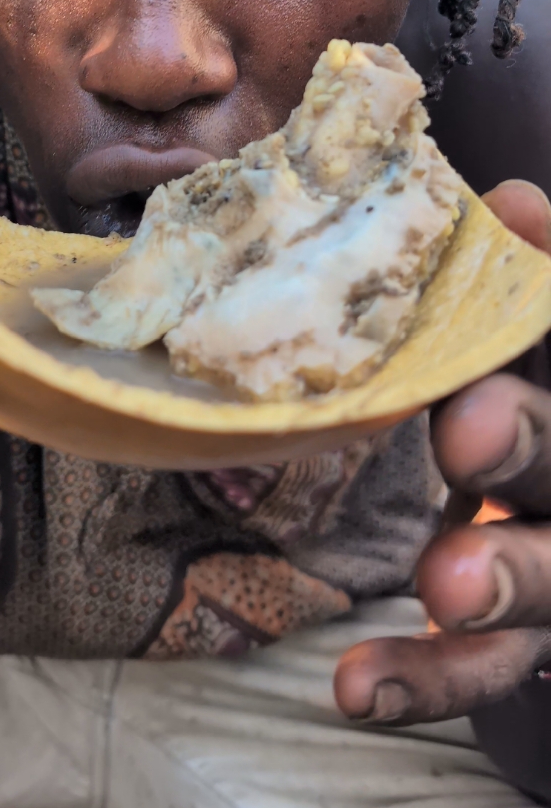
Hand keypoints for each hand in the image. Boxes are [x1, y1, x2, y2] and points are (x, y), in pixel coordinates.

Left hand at [334, 179, 550, 734]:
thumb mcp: (522, 330)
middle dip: (532, 441)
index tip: (509, 251)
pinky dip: (428, 679)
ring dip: (503, 581)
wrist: (526, 483)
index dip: (550, 302)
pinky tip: (358, 687)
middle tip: (465, 432)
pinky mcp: (525, 635)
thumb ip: (519, 277)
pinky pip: (488, 668)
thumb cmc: (512, 388)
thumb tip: (514, 203)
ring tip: (441, 584)